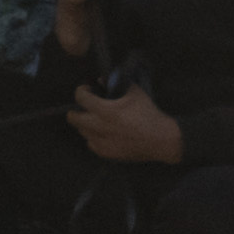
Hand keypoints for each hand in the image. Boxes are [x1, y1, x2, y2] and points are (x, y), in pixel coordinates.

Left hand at [67, 82, 183, 165]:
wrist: (160, 139)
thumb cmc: (148, 113)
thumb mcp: (135, 92)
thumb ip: (117, 83)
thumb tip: (101, 79)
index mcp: (106, 110)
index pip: (81, 98)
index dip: (81, 91)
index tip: (87, 89)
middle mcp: (100, 127)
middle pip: (73, 118)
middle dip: (76, 109)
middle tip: (84, 106)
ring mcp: (102, 142)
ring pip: (81, 131)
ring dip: (85, 123)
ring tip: (95, 118)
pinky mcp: (106, 153)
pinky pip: (90, 144)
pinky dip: (93, 136)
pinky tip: (102, 132)